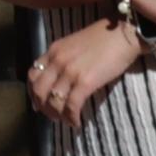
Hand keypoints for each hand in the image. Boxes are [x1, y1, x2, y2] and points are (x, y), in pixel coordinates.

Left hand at [28, 14, 145, 128]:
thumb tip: (57, 81)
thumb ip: (62, 59)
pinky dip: (71, 118)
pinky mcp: (86, 81)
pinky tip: (76, 122)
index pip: (33, 75)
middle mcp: (57, 60)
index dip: (33, 93)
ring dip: (57, 116)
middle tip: (53, 116)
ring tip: (66, 120)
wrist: (123, 33)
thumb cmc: (103, 38)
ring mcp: (70, 71)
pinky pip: (71, 106)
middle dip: (43, 108)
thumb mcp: (74, 44)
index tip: (39, 104)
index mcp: (53, 50)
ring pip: (53, 101)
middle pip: (39, 91)